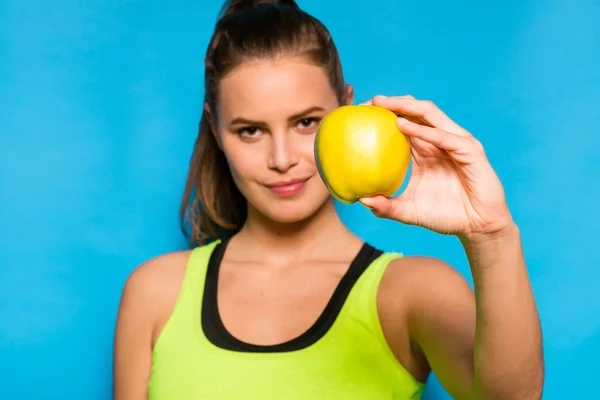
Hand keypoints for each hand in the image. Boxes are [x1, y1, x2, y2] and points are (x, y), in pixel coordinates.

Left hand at [359, 95, 513, 238]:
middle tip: (367, 102)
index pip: (403, 123)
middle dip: (391, 103)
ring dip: (405, 106)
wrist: (478, 227)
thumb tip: (361, 200)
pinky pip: (443, 136)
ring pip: (429, 114)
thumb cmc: (446, 216)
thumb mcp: (408, 211)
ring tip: (381, 103)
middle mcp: (439, 140)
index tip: (359, 114)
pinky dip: (422, 130)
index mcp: (424, 149)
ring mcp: (455, 142)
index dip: (383, 115)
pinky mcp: (469, 150)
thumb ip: (386, 206)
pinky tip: (402, 126)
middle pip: (414, 112)